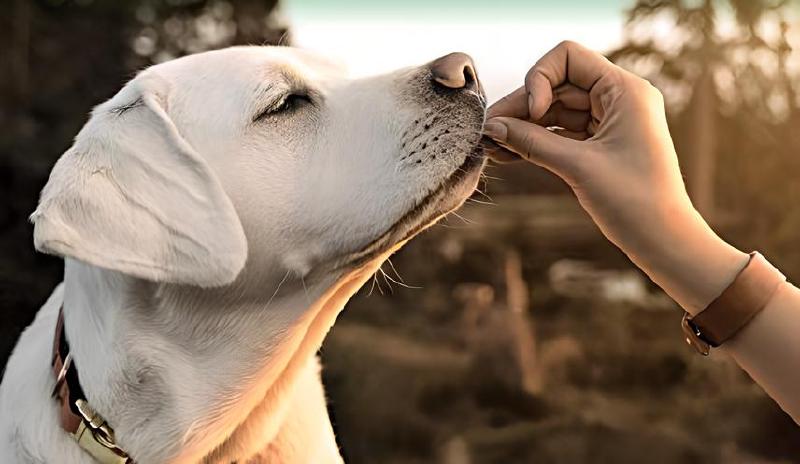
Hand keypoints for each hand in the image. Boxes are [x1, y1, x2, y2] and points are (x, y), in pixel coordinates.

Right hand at [484, 41, 747, 313]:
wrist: (663, 241)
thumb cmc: (634, 202)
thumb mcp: (578, 167)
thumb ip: (532, 142)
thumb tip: (492, 127)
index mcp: (625, 90)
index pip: (568, 57)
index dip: (540, 78)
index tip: (532, 114)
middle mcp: (618, 98)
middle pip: (556, 85)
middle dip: (522, 107)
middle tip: (488, 132)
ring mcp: (609, 120)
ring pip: (555, 110)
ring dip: (524, 126)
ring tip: (492, 147)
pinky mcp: (601, 143)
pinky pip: (561, 132)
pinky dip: (536, 141)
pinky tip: (508, 153)